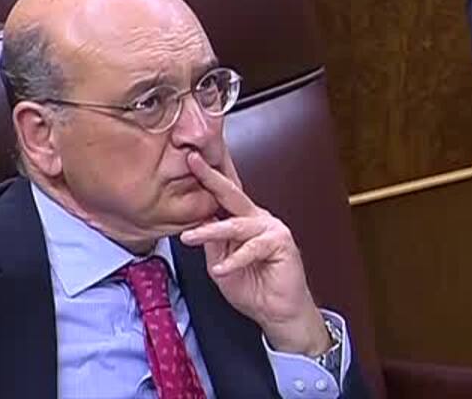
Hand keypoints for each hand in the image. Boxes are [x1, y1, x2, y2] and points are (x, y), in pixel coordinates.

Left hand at [178, 152, 330, 355]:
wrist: (277, 312)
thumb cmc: (252, 288)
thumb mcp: (220, 265)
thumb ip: (212, 244)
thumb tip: (196, 224)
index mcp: (244, 221)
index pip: (223, 198)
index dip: (207, 179)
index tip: (189, 159)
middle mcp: (258, 219)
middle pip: (233, 195)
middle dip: (211, 178)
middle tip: (193, 162)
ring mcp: (272, 228)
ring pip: (237, 225)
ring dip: (211, 230)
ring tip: (191, 237)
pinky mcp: (281, 243)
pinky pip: (252, 248)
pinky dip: (234, 260)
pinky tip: (221, 269)